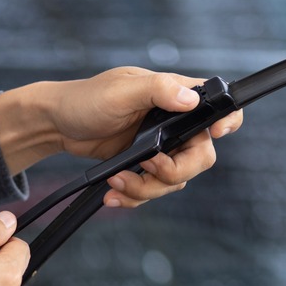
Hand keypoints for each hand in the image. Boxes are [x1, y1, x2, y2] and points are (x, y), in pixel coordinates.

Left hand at [0, 67, 243, 206]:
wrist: (57, 126)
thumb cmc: (86, 99)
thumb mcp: (121, 91)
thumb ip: (158, 90)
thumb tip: (191, 98)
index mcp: (176, 96)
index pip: (218, 106)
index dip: (227, 122)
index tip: (215, 135)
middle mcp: (175, 123)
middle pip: (201, 156)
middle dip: (175, 171)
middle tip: (147, 166)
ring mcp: (162, 147)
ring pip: (177, 180)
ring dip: (147, 188)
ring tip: (117, 181)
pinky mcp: (146, 166)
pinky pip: (155, 190)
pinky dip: (135, 195)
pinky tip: (114, 192)